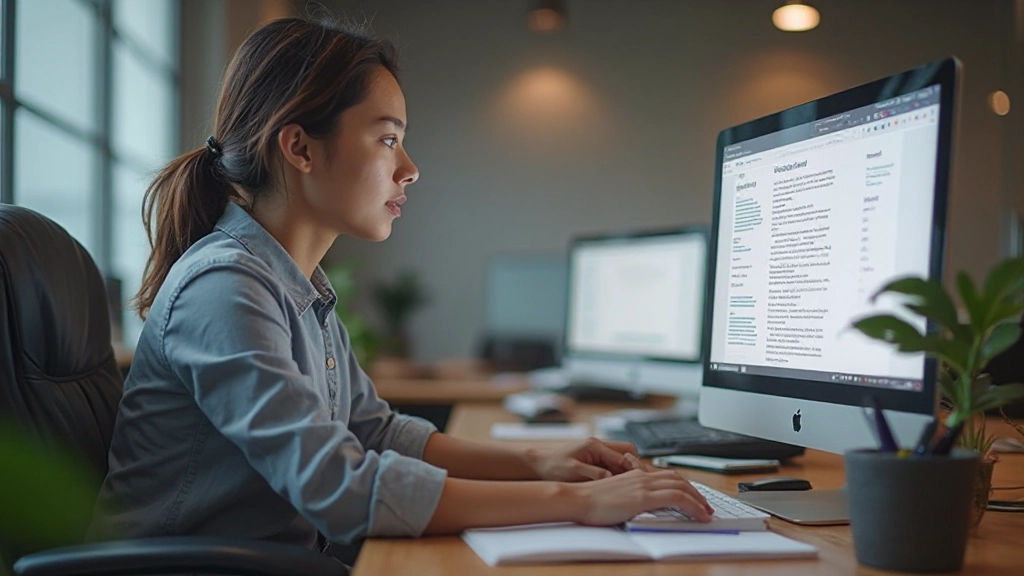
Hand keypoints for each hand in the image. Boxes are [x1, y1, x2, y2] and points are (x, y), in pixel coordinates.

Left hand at [527, 437, 645, 481]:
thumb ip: (595, 473)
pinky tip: (615, 485)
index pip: (623, 454)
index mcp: (594, 445)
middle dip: (634, 467)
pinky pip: (613, 464)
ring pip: (622, 458)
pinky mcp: (595, 459)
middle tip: (635, 483)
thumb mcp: (574, 472)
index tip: (638, 480)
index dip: (632, 468)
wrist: (538, 466)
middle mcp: (598, 445)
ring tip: (625, 486)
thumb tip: (612, 477)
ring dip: (625, 471)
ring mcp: (597, 452)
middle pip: (628, 452)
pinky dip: (617, 473)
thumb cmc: (552, 467)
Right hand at [570, 468, 714, 525]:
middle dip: (695, 492)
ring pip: (682, 487)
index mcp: (634, 475)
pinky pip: (677, 499)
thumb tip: (639, 506)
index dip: (683, 485)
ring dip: (699, 500)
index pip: (666, 475)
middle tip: (705, 505)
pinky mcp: (643, 497)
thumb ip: (629, 496)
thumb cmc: (589, 501)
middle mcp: (641, 476)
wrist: (576, 499)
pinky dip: (694, 506)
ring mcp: (643, 485)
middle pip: (678, 478)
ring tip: (706, 512)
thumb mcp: (614, 495)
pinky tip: (700, 516)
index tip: (692, 496)